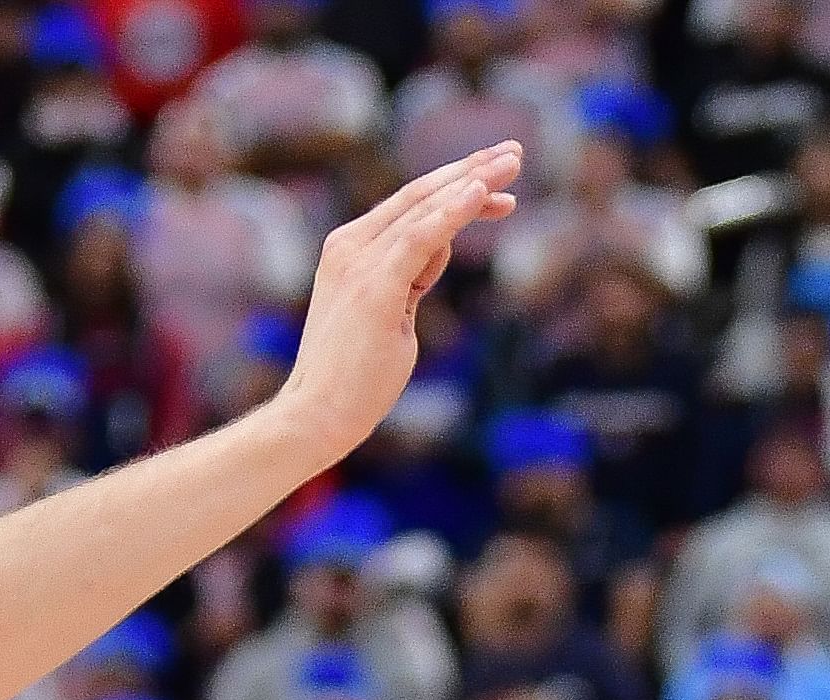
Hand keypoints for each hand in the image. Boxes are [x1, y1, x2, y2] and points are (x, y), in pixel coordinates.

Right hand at [269, 148, 518, 460]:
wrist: (315, 416)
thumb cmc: (354, 377)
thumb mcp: (392, 312)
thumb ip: (412, 274)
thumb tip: (437, 248)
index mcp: (350, 250)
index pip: (411, 205)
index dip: (456, 187)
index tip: (498, 183)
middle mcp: (351, 247)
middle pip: (421, 195)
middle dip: (471, 169)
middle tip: (514, 152)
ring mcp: (360, 265)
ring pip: (425, 208)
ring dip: (473, 181)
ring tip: (513, 164)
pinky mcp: (374, 288)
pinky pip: (420, 238)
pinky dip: (452, 212)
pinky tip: (479, 192)